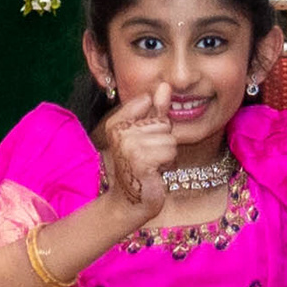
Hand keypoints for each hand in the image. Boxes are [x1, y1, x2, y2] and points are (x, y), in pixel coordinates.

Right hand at [98, 84, 176, 220]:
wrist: (131, 200)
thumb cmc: (141, 167)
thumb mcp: (147, 134)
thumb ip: (155, 110)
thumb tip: (164, 85)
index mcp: (116, 123)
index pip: (148, 101)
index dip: (156, 124)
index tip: (144, 141)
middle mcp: (119, 132)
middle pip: (163, 123)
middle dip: (164, 141)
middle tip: (150, 157)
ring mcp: (129, 146)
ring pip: (170, 139)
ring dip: (167, 155)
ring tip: (153, 165)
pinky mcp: (141, 160)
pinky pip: (170, 151)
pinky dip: (168, 164)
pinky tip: (156, 172)